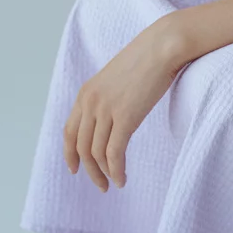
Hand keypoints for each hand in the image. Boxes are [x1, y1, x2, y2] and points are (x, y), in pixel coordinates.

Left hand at [63, 13, 190, 191]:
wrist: (162, 47)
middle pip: (81, 147)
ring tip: (115, 184)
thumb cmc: (146, 59)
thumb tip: (110, 119)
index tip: (75, 169)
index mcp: (86, 93)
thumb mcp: (116, 78)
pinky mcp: (125, 117)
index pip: (69, 131)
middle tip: (101, 185)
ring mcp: (106, 110)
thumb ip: (107, 97)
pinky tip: (122, 179)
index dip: (70, 154)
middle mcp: (90, 102)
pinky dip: (117, 170)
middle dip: (89, 170)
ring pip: (97, 154)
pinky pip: (114, 153)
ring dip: (104, 174)